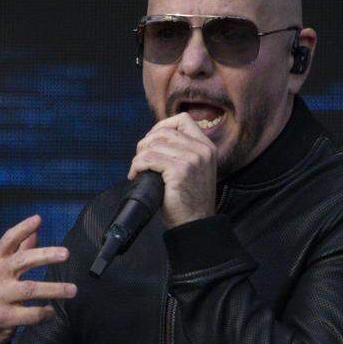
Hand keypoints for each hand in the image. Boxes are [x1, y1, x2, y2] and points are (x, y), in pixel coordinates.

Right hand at [0, 215, 76, 343]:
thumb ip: (16, 251)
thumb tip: (35, 232)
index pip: (8, 240)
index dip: (22, 229)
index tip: (38, 219)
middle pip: (22, 261)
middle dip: (45, 255)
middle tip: (66, 253)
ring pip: (31, 290)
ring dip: (54, 289)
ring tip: (72, 289)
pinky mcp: (3, 317)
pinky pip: (31, 314)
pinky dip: (44, 313)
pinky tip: (52, 311)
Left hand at [127, 113, 217, 228]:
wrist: (195, 223)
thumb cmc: (189, 201)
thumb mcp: (193, 170)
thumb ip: (182, 152)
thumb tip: (153, 140)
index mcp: (206, 147)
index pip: (182, 120)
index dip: (161, 126)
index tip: (151, 142)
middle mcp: (202, 150)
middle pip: (164, 131)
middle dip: (145, 144)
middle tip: (140, 161)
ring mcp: (192, 159)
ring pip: (154, 144)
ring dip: (139, 157)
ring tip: (137, 170)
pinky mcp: (180, 171)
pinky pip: (149, 159)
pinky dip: (137, 166)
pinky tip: (136, 175)